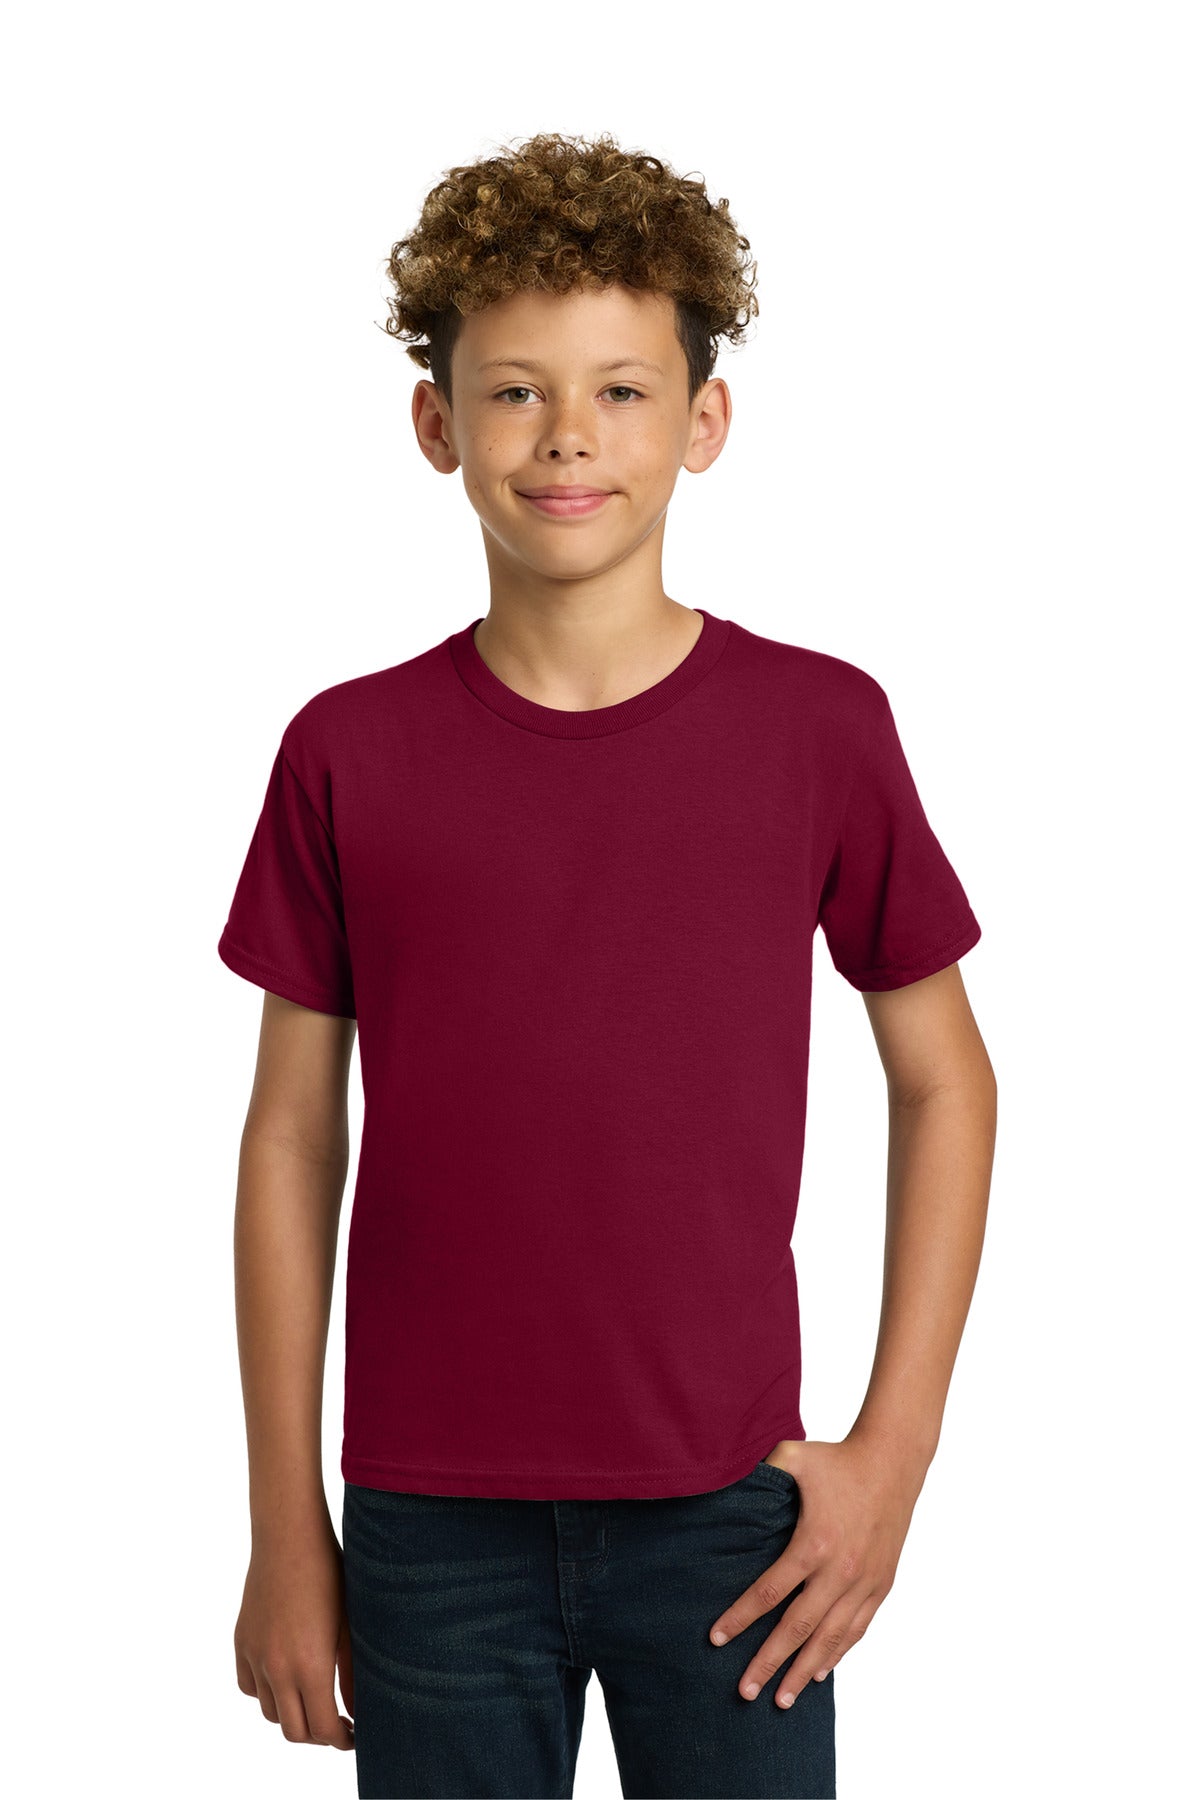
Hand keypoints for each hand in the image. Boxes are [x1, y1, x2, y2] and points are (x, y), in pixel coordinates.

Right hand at [234, 1515, 355, 1749]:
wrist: (290, 1536)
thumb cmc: (330, 1572)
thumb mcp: (351, 1624)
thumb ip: (352, 1673)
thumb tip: (358, 1709)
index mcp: (309, 1665)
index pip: (323, 1729)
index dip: (342, 1740)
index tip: (355, 1735)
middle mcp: (277, 1668)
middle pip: (293, 1731)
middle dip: (318, 1736)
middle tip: (337, 1725)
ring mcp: (255, 1656)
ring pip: (269, 1711)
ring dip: (292, 1715)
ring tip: (313, 1701)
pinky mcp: (242, 1642)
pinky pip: (249, 1686)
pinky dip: (266, 1693)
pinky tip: (285, 1678)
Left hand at [708, 1433, 926, 1707]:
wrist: (893, 1462)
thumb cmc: (837, 1459)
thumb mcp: (793, 1457)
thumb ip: (759, 1473)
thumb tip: (721, 1478)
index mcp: (812, 1543)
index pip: (769, 1592)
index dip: (740, 1618)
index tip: (716, 1639)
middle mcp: (839, 1571)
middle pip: (797, 1629)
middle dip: (768, 1663)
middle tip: (745, 1692)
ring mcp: (863, 1583)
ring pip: (830, 1639)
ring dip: (803, 1671)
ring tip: (781, 1700)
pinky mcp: (881, 1586)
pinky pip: (856, 1630)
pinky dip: (837, 1655)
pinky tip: (819, 1673)